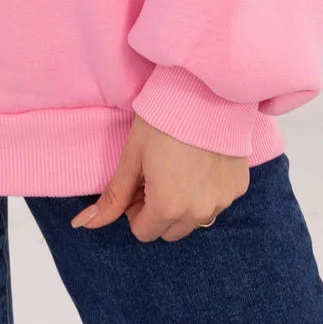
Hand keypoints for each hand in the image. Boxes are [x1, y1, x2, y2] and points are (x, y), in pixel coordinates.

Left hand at [70, 114, 249, 241]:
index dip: (134, 209)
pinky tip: (200, 162)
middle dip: (158, 211)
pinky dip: (206, 191)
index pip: (143, 232)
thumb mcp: (132, 155)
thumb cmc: (163, 119)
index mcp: (167, 207)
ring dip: (183, 205)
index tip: (137, 182)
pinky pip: (216, 203)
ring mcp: (222, 202)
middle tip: (154, 176)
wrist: (205, 90)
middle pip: (169, 231)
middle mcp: (197, 213)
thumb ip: (113, 196)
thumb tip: (84, 224)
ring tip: (177, 167)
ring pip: (194, 220)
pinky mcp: (238, 188)